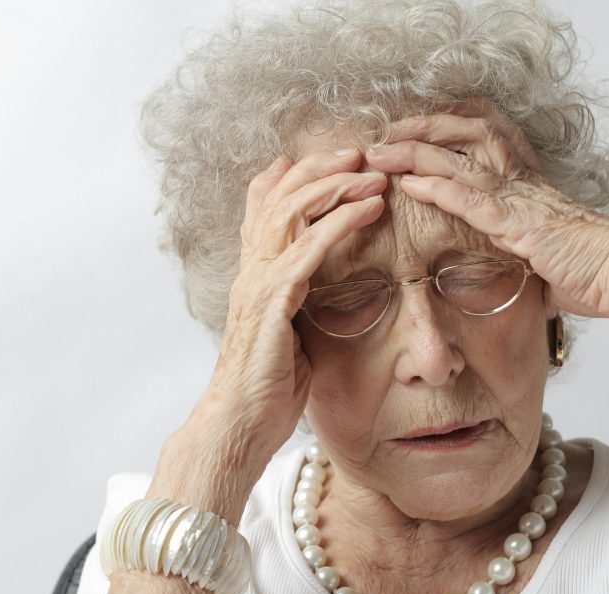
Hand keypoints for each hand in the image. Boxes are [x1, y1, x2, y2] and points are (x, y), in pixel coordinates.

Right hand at [150, 149, 386, 518]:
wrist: (237, 427)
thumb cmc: (266, 391)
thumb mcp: (289, 337)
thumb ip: (301, 305)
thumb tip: (326, 292)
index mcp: (254, 276)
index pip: (264, 208)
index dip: (291, 176)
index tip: (331, 158)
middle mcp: (251, 271)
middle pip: (277, 196)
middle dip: (319, 167)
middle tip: (358, 151)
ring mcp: (257, 284)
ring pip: (291, 212)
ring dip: (335, 184)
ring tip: (371, 171)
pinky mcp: (272, 304)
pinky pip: (307, 250)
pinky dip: (339, 222)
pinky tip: (368, 208)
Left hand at [362, 105, 608, 336]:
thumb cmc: (597, 270)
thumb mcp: (554, 258)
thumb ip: (533, 259)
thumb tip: (535, 283)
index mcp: (530, 185)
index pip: (489, 135)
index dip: (452, 125)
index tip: (419, 127)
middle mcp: (524, 181)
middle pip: (470, 132)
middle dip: (425, 127)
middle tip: (389, 131)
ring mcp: (521, 199)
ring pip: (461, 159)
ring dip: (416, 153)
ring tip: (382, 152)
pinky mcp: (519, 224)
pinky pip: (472, 198)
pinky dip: (438, 188)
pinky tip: (410, 184)